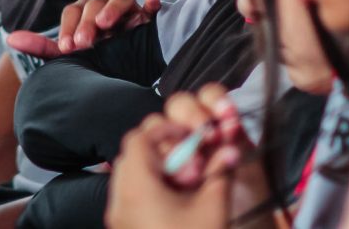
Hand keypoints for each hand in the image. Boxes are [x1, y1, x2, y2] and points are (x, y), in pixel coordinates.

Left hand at [6, 0, 161, 58]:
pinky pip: (152, 5)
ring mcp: (129, 10)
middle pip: (94, 4)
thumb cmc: (96, 58)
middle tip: (83, 44)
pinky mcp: (149, 17)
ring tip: (106, 24)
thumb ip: (42, 47)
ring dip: (112, 8)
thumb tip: (10, 39)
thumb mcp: (70, 54)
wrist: (128, 70)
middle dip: (86, 23)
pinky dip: (152, 0)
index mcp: (85, 13)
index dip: (68, 27)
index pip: (73, 11)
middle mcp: (105, 7)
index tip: (67, 48)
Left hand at [106, 85, 244, 228]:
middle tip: (191, 163)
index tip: (189, 136)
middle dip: (164, 150)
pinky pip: (129, 197)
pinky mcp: (121, 227)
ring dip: (158, 171)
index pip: (140, 137)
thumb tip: (232, 149)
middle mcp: (119, 197)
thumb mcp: (215, 208)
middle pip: (134, 154)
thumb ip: (222, 170)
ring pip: (130, 175)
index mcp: (137, 185)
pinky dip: (150, 190)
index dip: (166, 129)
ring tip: (185, 184)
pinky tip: (175, 202)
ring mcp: (117, 214)